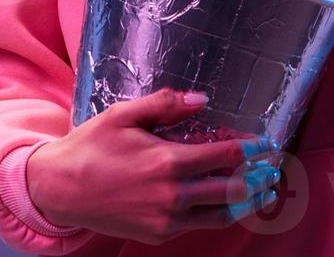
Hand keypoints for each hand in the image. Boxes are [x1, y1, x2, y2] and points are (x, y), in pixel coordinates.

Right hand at [24, 88, 283, 244]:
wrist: (59, 189)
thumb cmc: (90, 147)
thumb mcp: (123, 115)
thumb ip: (165, 105)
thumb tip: (202, 100)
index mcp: (167, 161)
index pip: (226, 156)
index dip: (252, 150)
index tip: (268, 143)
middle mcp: (173, 195)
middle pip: (233, 191)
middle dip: (259, 180)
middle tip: (274, 171)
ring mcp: (167, 219)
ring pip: (220, 215)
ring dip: (246, 204)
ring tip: (263, 193)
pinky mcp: (158, 234)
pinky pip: (197, 225)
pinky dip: (216, 214)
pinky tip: (224, 204)